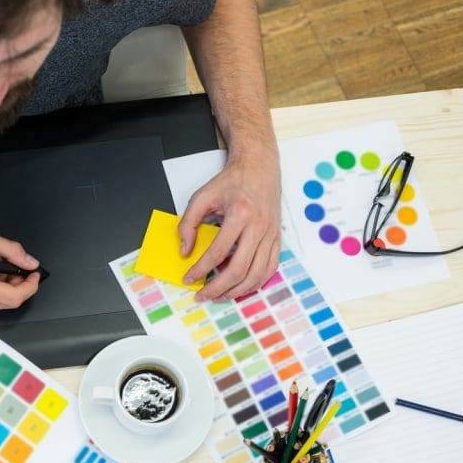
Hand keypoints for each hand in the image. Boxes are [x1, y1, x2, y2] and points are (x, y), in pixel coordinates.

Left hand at [178, 149, 281, 300]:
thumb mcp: (202, 196)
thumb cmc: (231, 181)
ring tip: (219, 296)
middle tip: (202, 295)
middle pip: (238, 269)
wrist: (259, 167)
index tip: (188, 278)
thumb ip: (188, 224)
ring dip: (237, 291)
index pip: (217, 252)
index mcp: (239, 214)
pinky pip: (269, 268)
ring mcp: (270, 234)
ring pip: (256, 273)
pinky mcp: (276, 238)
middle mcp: (258, 226)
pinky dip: (256, 283)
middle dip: (217, 287)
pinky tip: (241, 287)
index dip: (200, 270)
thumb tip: (185, 251)